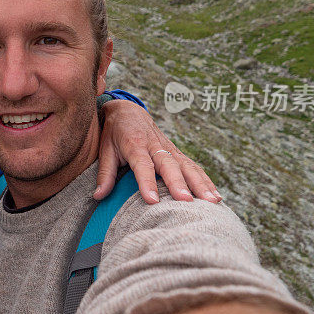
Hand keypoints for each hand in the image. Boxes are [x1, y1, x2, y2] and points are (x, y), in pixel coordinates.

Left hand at [95, 100, 221, 203]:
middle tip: (186, 202)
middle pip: (169, 165)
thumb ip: (104, 173)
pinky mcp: (177, 153)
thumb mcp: (105, 149)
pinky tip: (215, 197)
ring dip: (200, 184)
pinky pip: (194, 167)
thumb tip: (98, 196)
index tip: (151, 200)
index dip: (147, 182)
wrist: (128, 111)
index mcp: (135, 144)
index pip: (142, 165)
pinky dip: (206, 181)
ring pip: (187, 166)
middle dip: (179, 184)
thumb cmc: (114, 133)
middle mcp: (155, 145)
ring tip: (212, 202)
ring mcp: (169, 148)